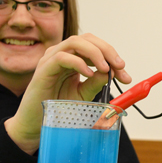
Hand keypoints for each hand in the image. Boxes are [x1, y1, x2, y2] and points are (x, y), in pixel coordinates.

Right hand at [6, 33, 131, 153]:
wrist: (36, 123)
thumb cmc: (58, 107)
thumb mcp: (83, 94)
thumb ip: (96, 83)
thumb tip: (111, 72)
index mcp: (73, 58)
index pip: (95, 46)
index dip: (112, 56)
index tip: (125, 73)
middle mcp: (62, 54)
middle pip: (87, 39)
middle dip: (107, 50)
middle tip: (120, 66)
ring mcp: (51, 59)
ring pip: (75, 42)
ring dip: (96, 53)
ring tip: (106, 69)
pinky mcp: (44, 69)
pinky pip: (62, 57)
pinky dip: (79, 63)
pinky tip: (89, 74)